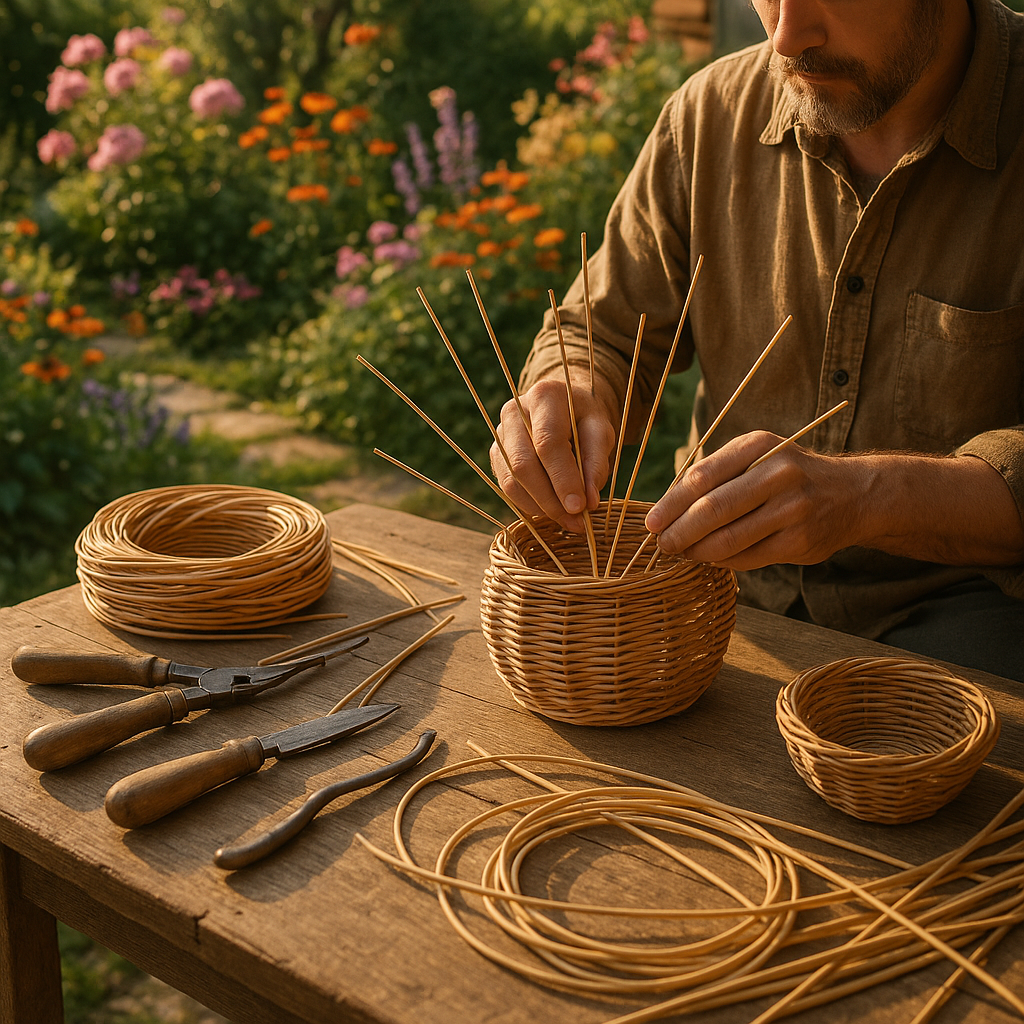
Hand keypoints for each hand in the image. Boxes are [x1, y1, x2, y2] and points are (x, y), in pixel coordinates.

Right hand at [490, 374, 618, 531]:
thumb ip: (597, 463)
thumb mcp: (601, 431)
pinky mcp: (496, 454)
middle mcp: (514, 412)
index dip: (563, 478)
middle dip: (549, 499)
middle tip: (576, 521)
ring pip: (511, 480)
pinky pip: (507, 486)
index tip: (580, 507)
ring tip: (568, 520)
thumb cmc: (585, 420)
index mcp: (544, 397)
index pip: (548, 443)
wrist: (564, 409)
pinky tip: (552, 510)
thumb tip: (589, 502)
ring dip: (540, 507)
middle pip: (523, 464)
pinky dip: (530, 504)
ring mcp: (500, 433)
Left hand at [644, 431, 862, 569]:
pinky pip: (747, 558)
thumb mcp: (756, 456)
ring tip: (683, 552)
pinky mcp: (800, 542)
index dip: (671, 504)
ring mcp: (792, 509)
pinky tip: (711, 557)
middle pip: (712, 510)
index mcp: (759, 446)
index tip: (651, 523)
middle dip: (679, 532)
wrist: (852, 494)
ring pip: (728, 539)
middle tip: (662, 544)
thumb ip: (716, 474)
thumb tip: (666, 508)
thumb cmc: (787, 474)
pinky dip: (722, 561)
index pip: (702, 477)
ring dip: (697, 551)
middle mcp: (778, 474)